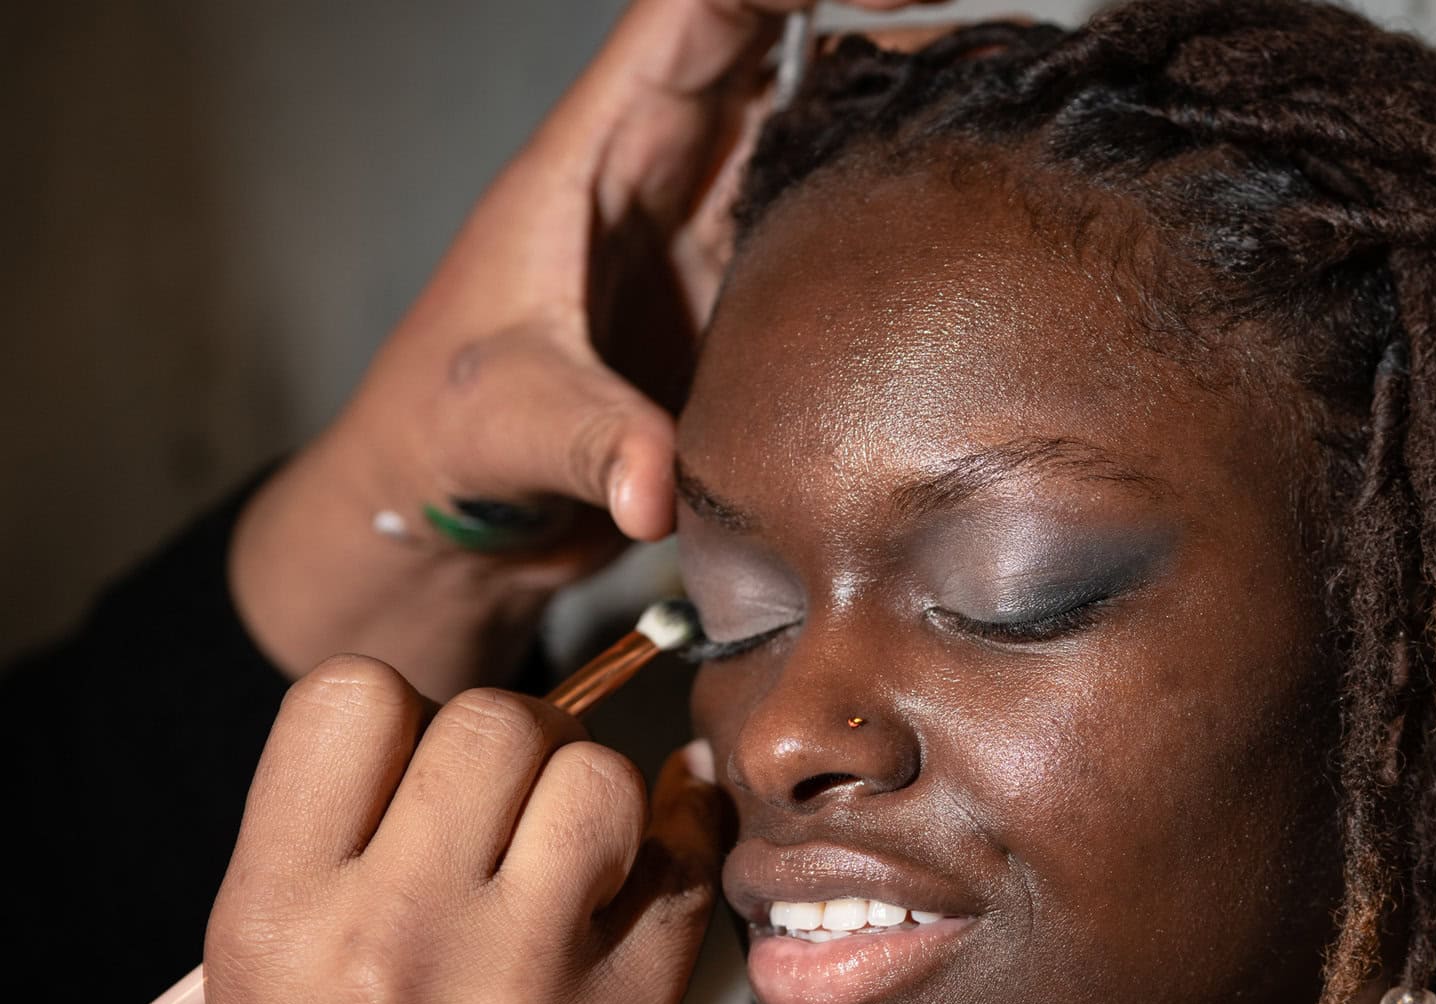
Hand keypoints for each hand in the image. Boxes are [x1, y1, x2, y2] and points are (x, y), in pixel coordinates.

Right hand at [204, 656, 729, 1003]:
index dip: (405, 711)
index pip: (352, 695)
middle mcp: (391, 936)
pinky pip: (686, 868)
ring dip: (604, 799)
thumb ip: (347, 848)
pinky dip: (684, 843)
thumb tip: (462, 729)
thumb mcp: (269, 988)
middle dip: (520, 744)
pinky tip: (658, 861)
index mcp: (275, 917)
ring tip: (580, 864)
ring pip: (602, 777)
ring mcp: (517, 984)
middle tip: (518, 813)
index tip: (426, 766)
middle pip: (494, 720)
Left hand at [230, 0, 930, 696]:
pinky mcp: (740, 301)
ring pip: (813, 128)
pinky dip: (885, 204)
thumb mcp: (510, 427)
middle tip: (966, 38)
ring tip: (986, 103)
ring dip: (890, 103)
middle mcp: (659, 175)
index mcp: (594, 155)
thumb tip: (652, 487)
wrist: (456, 517)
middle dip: (866, 21)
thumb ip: (587, 442)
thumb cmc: (445, 437)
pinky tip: (955, 214)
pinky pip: (825, 224)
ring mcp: (706, 236)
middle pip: (775, 49)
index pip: (692, 12)